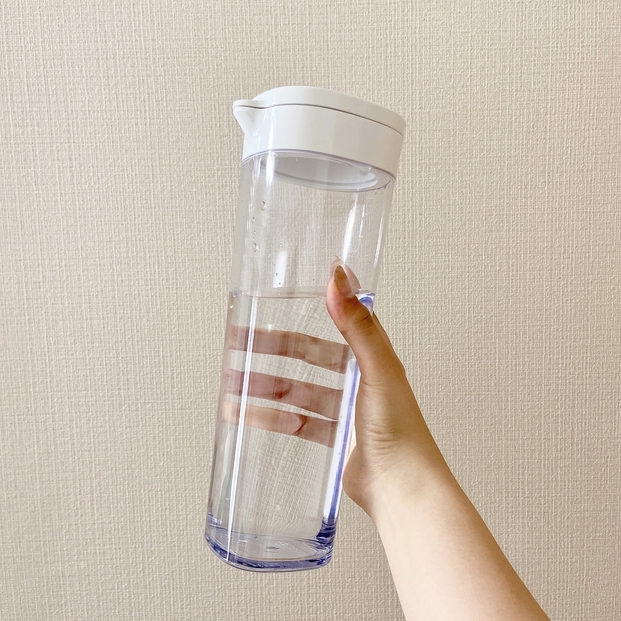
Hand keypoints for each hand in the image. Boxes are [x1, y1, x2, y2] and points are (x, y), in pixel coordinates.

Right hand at [219, 264, 447, 518]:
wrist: (402, 488)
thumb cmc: (400, 431)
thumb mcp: (378, 370)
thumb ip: (358, 325)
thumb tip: (338, 278)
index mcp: (371, 357)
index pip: (335, 322)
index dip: (307, 310)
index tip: (278, 301)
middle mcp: (358, 380)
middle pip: (308, 357)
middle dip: (274, 350)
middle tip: (242, 344)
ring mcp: (345, 409)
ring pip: (298, 391)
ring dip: (268, 386)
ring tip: (236, 384)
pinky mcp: (335, 437)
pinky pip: (298, 422)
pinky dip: (274, 419)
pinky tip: (252, 417)